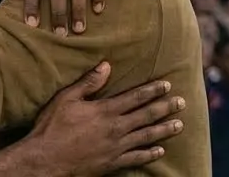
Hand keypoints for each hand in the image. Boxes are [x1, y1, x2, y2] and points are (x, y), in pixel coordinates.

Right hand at [26, 63, 184, 175]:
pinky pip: (136, 158)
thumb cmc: (53, 126)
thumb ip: (89, 82)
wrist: (47, 159)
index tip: (166, 85)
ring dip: (163, 130)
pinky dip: (150, 154)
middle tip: (181, 102)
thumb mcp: (67, 98)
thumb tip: (107, 65)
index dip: (152, 91)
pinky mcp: (112, 163)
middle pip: (145, 116)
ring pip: (146, 137)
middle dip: (164, 108)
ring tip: (179, 124)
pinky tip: (161, 150)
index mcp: (105, 110)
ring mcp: (116, 148)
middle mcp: (115, 129)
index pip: (134, 97)